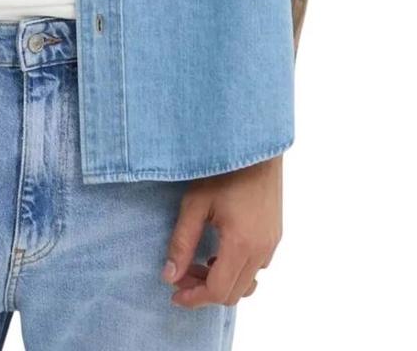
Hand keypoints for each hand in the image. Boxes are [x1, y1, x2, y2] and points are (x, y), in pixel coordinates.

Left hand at [160, 154, 282, 307]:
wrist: (255, 147)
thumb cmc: (222, 170)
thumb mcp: (195, 204)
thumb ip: (182, 242)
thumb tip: (170, 275)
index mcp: (241, 244)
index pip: (218, 290)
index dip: (194, 298)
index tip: (174, 294)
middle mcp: (262, 250)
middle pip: (234, 293)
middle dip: (204, 291)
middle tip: (181, 275)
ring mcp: (272, 243)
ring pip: (248, 283)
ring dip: (222, 282)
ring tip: (198, 264)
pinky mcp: (275, 234)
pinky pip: (257, 267)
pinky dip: (236, 270)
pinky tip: (218, 251)